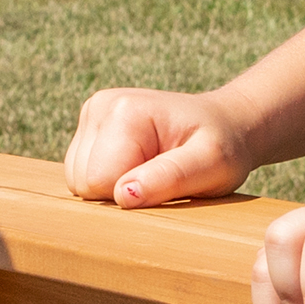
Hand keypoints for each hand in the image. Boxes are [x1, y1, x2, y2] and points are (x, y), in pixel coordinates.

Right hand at [64, 87, 251, 206]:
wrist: (227, 125)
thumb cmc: (223, 147)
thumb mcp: (212, 165)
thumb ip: (169, 178)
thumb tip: (124, 196)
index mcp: (124, 112)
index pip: (98, 182)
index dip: (132, 196)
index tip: (166, 181)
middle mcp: (99, 106)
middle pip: (82, 182)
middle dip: (120, 191)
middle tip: (161, 176)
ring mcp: (91, 114)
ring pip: (77, 181)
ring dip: (114, 186)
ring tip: (152, 170)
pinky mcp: (89, 127)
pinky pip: (80, 174)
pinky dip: (108, 181)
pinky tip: (138, 166)